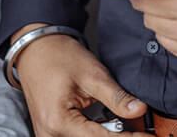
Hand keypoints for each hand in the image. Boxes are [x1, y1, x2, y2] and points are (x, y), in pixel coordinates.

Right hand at [14, 26, 146, 136]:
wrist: (36, 49)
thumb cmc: (58, 56)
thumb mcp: (92, 74)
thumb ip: (115, 96)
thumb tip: (139, 110)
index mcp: (58, 122)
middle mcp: (50, 135)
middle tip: (141, 132)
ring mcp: (49, 136)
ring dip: (107, 136)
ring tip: (128, 128)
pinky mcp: (52, 133)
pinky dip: (95, 134)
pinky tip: (110, 127)